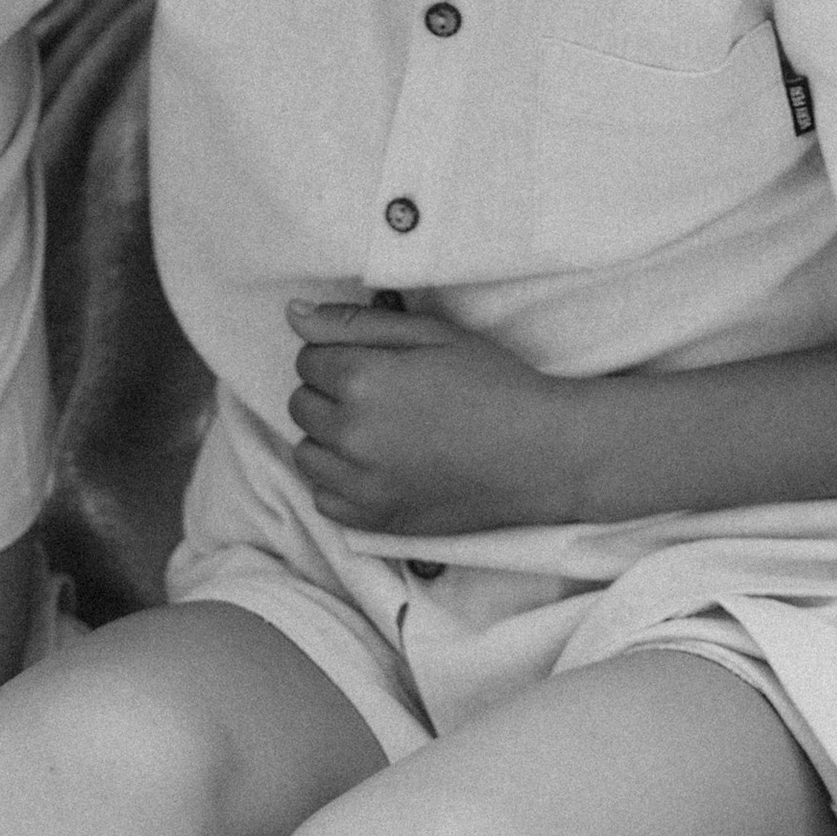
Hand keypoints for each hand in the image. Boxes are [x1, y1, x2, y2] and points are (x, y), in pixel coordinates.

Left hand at [287, 298, 577, 533]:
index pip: (307, 360)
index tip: (380, 364)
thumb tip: (292, 313)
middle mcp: (353, 434)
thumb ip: (354, 323)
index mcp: (362, 380)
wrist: (545, 454)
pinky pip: (323, 499)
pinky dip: (341, 483)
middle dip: (332, 395)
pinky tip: (380, 468)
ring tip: (381, 432)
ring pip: (306, 454)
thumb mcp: (431, 335)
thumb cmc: (494, 383)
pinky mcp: (376, 521)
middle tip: (386, 396)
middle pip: (301, 405)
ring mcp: (362, 484)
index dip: (342, 356)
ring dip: (331, 440)